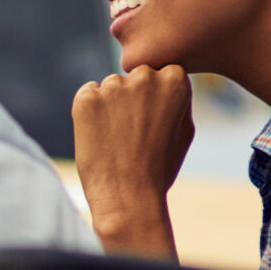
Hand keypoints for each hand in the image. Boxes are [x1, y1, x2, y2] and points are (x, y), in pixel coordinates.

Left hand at [71, 66, 192, 261]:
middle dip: (134, 96)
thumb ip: (178, 100)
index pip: (162, 73)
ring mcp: (113, 86)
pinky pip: (88, 94)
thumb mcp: (184, 131)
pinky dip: (90, 111)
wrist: (128, 196)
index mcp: (175, 80)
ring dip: (111, 104)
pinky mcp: (86, 98)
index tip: (153, 121)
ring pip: (111, 86)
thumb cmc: (160, 167)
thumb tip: (168, 79)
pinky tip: (99, 135)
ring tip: (117, 138)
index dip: (156, 99)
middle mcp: (144, 77)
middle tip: (133, 131)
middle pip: (136, 77)